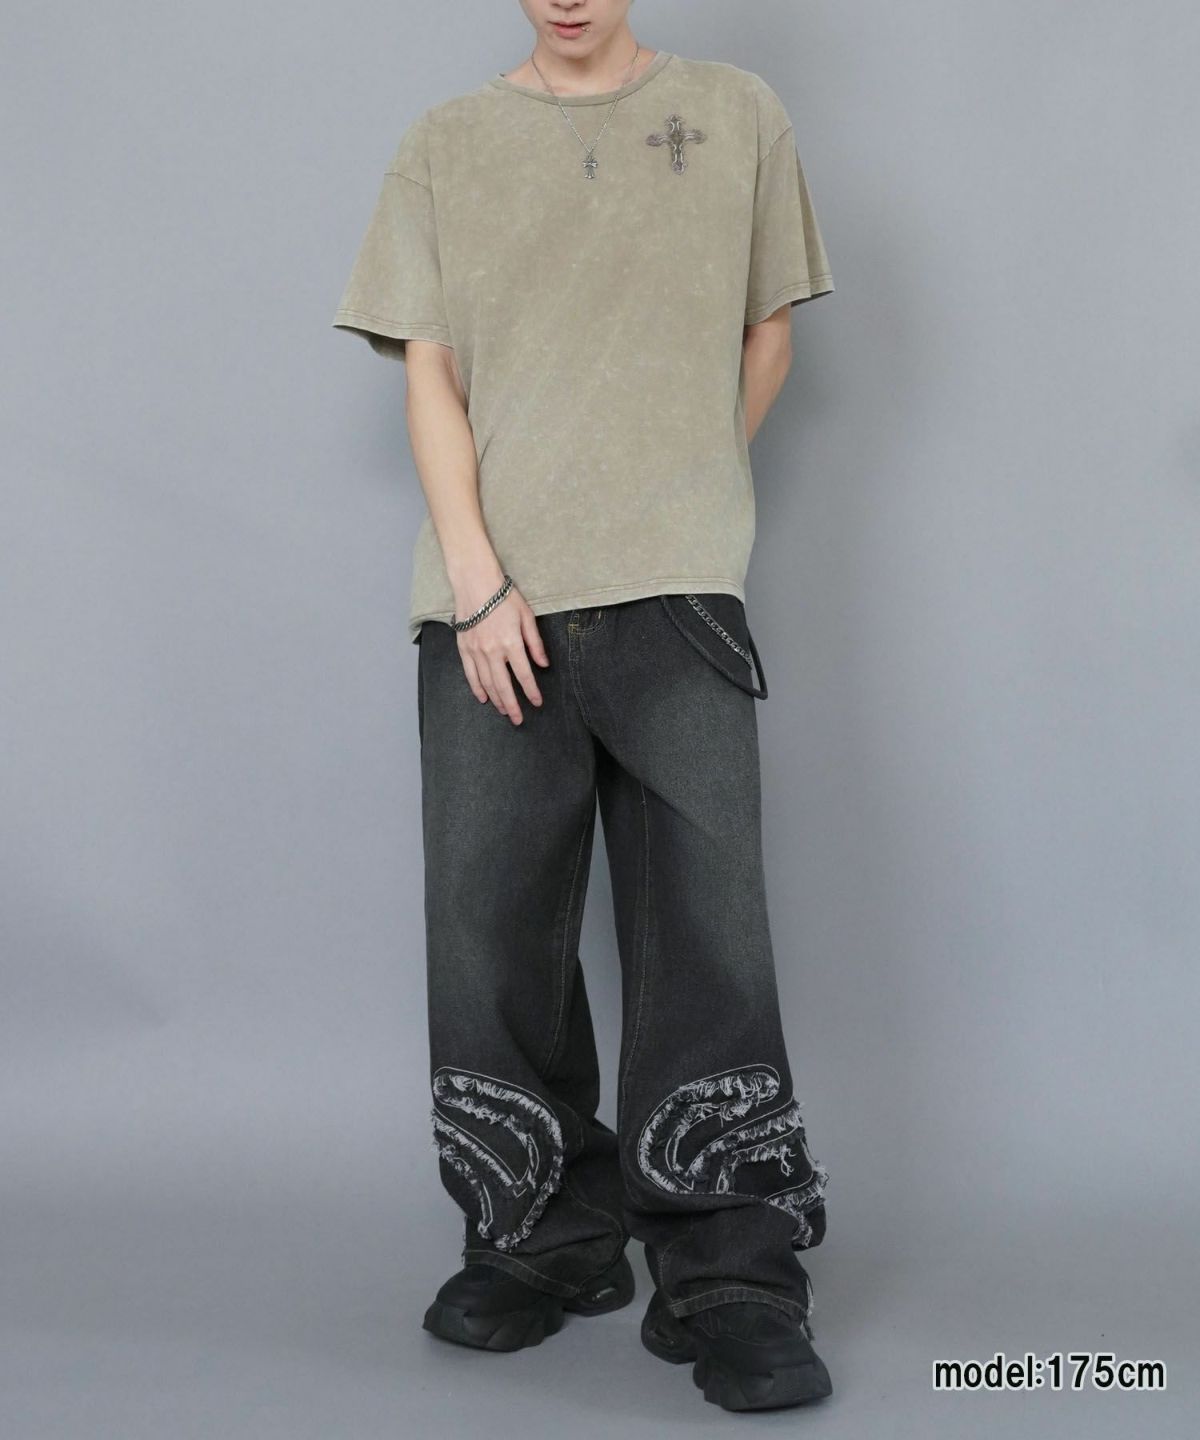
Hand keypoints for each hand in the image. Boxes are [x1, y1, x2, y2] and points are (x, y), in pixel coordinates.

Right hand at [454, 583, 548, 723]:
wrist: (475, 583)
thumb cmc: (504, 596)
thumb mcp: (527, 616)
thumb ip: (535, 642)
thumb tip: (543, 664)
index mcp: (511, 642)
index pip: (523, 674)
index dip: (531, 691)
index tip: (537, 703)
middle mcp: (492, 650)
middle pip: (503, 686)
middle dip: (512, 705)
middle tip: (518, 720)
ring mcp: (476, 651)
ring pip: (486, 683)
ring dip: (496, 700)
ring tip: (505, 711)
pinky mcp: (464, 648)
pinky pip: (470, 674)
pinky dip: (477, 688)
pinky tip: (483, 698)